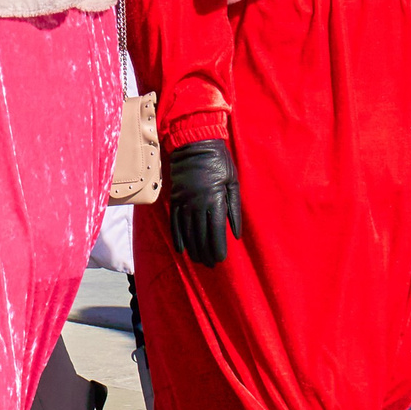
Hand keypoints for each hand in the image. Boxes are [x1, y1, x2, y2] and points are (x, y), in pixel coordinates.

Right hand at [166, 138, 243, 266]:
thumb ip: (234, 209)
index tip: (220, 260)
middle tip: (210, 265)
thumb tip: (235, 234)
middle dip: (206, 252)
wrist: (194, 144)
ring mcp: (184, 202)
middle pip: (201, 235)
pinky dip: (177, 237)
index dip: (217, 248)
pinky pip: (174, 222)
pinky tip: (181, 249)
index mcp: (215, 199)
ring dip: (193, 248)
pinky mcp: (175, 199)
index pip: (216, 231)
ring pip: (188, 231)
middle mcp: (197, 204)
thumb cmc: (219, 162)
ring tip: (198, 260)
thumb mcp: (233, 182)